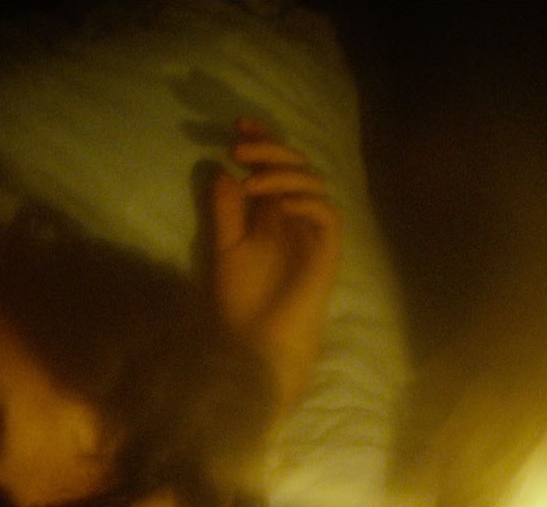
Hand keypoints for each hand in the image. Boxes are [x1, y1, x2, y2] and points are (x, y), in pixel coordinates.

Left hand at [209, 118, 340, 414]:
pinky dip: (301, 199)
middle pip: (295, 166)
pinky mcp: (326, 250)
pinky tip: (272, 201)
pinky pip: (326, 212)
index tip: (237, 124)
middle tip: (240, 143)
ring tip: (248, 177)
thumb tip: (220, 169)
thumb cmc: (239, 299)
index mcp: (271, 212)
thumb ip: (224, 211)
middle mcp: (295, 216)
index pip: (271, 167)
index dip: (262, 142)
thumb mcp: (222, 247)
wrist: (255, 342)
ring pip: (313, 183)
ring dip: (281, 172)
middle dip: (270, 148)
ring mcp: (313, 231)